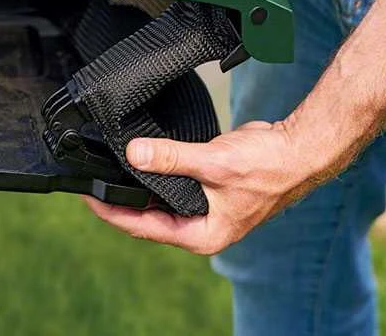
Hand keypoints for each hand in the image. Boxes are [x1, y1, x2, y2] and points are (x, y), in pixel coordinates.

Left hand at [85, 121, 321, 254]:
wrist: (298, 150)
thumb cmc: (268, 166)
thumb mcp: (212, 162)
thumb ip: (170, 159)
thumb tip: (134, 154)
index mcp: (201, 235)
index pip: (143, 228)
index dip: (111, 212)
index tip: (87, 197)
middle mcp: (200, 227)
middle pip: (146, 217)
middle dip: (118, 200)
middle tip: (89, 180)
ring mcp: (203, 209)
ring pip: (157, 200)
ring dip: (135, 186)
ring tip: (105, 170)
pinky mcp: (205, 189)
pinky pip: (169, 184)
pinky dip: (153, 174)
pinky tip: (136, 160)